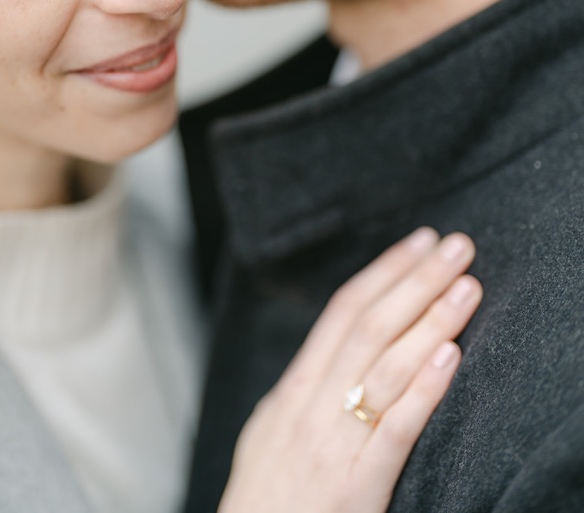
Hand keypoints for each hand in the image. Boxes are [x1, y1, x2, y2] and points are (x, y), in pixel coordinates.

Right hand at [218, 227, 480, 512]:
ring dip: (430, 321)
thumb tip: (320, 364)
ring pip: (384, 367)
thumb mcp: (266, 435)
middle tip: (456, 246)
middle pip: (367, 327)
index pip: (340, 314)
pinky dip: (423, 389)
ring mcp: (331, 444)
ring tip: (468, 288)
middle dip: (415, 281)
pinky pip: (394, 429)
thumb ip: (295, 398)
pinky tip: (449, 357)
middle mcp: (309, 407)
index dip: (383, 273)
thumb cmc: (262, 501)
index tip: (419, 243)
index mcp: (290, 391)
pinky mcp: (355, 484)